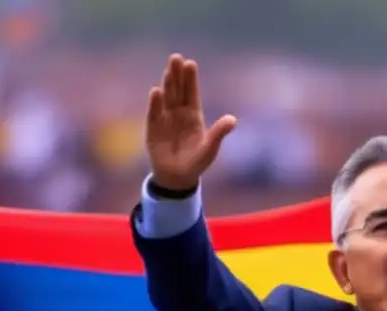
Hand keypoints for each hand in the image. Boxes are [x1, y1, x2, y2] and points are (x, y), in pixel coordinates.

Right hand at [145, 54, 235, 190]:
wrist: (177, 178)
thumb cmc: (196, 162)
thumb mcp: (210, 148)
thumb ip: (219, 133)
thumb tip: (233, 120)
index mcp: (193, 115)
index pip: (192, 93)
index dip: (191, 79)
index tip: (190, 64)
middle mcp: (178, 113)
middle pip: (178, 90)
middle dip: (177, 75)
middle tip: (176, 58)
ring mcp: (165, 119)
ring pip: (166, 98)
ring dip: (167, 84)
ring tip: (168, 70)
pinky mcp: (153, 129)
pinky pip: (154, 114)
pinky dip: (155, 103)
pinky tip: (156, 91)